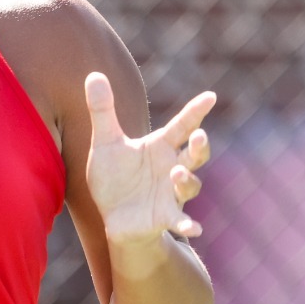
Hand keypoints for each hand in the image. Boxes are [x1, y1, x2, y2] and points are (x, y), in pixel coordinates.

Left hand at [82, 72, 214, 245]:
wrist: (113, 216)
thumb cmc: (114, 177)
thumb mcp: (105, 142)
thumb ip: (102, 111)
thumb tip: (94, 74)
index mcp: (160, 146)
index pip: (182, 125)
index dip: (196, 111)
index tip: (210, 96)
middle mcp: (172, 168)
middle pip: (195, 155)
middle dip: (201, 146)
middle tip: (200, 136)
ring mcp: (172, 194)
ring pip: (189, 185)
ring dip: (187, 180)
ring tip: (176, 173)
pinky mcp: (165, 217)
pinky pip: (181, 221)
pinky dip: (189, 225)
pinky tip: (195, 229)